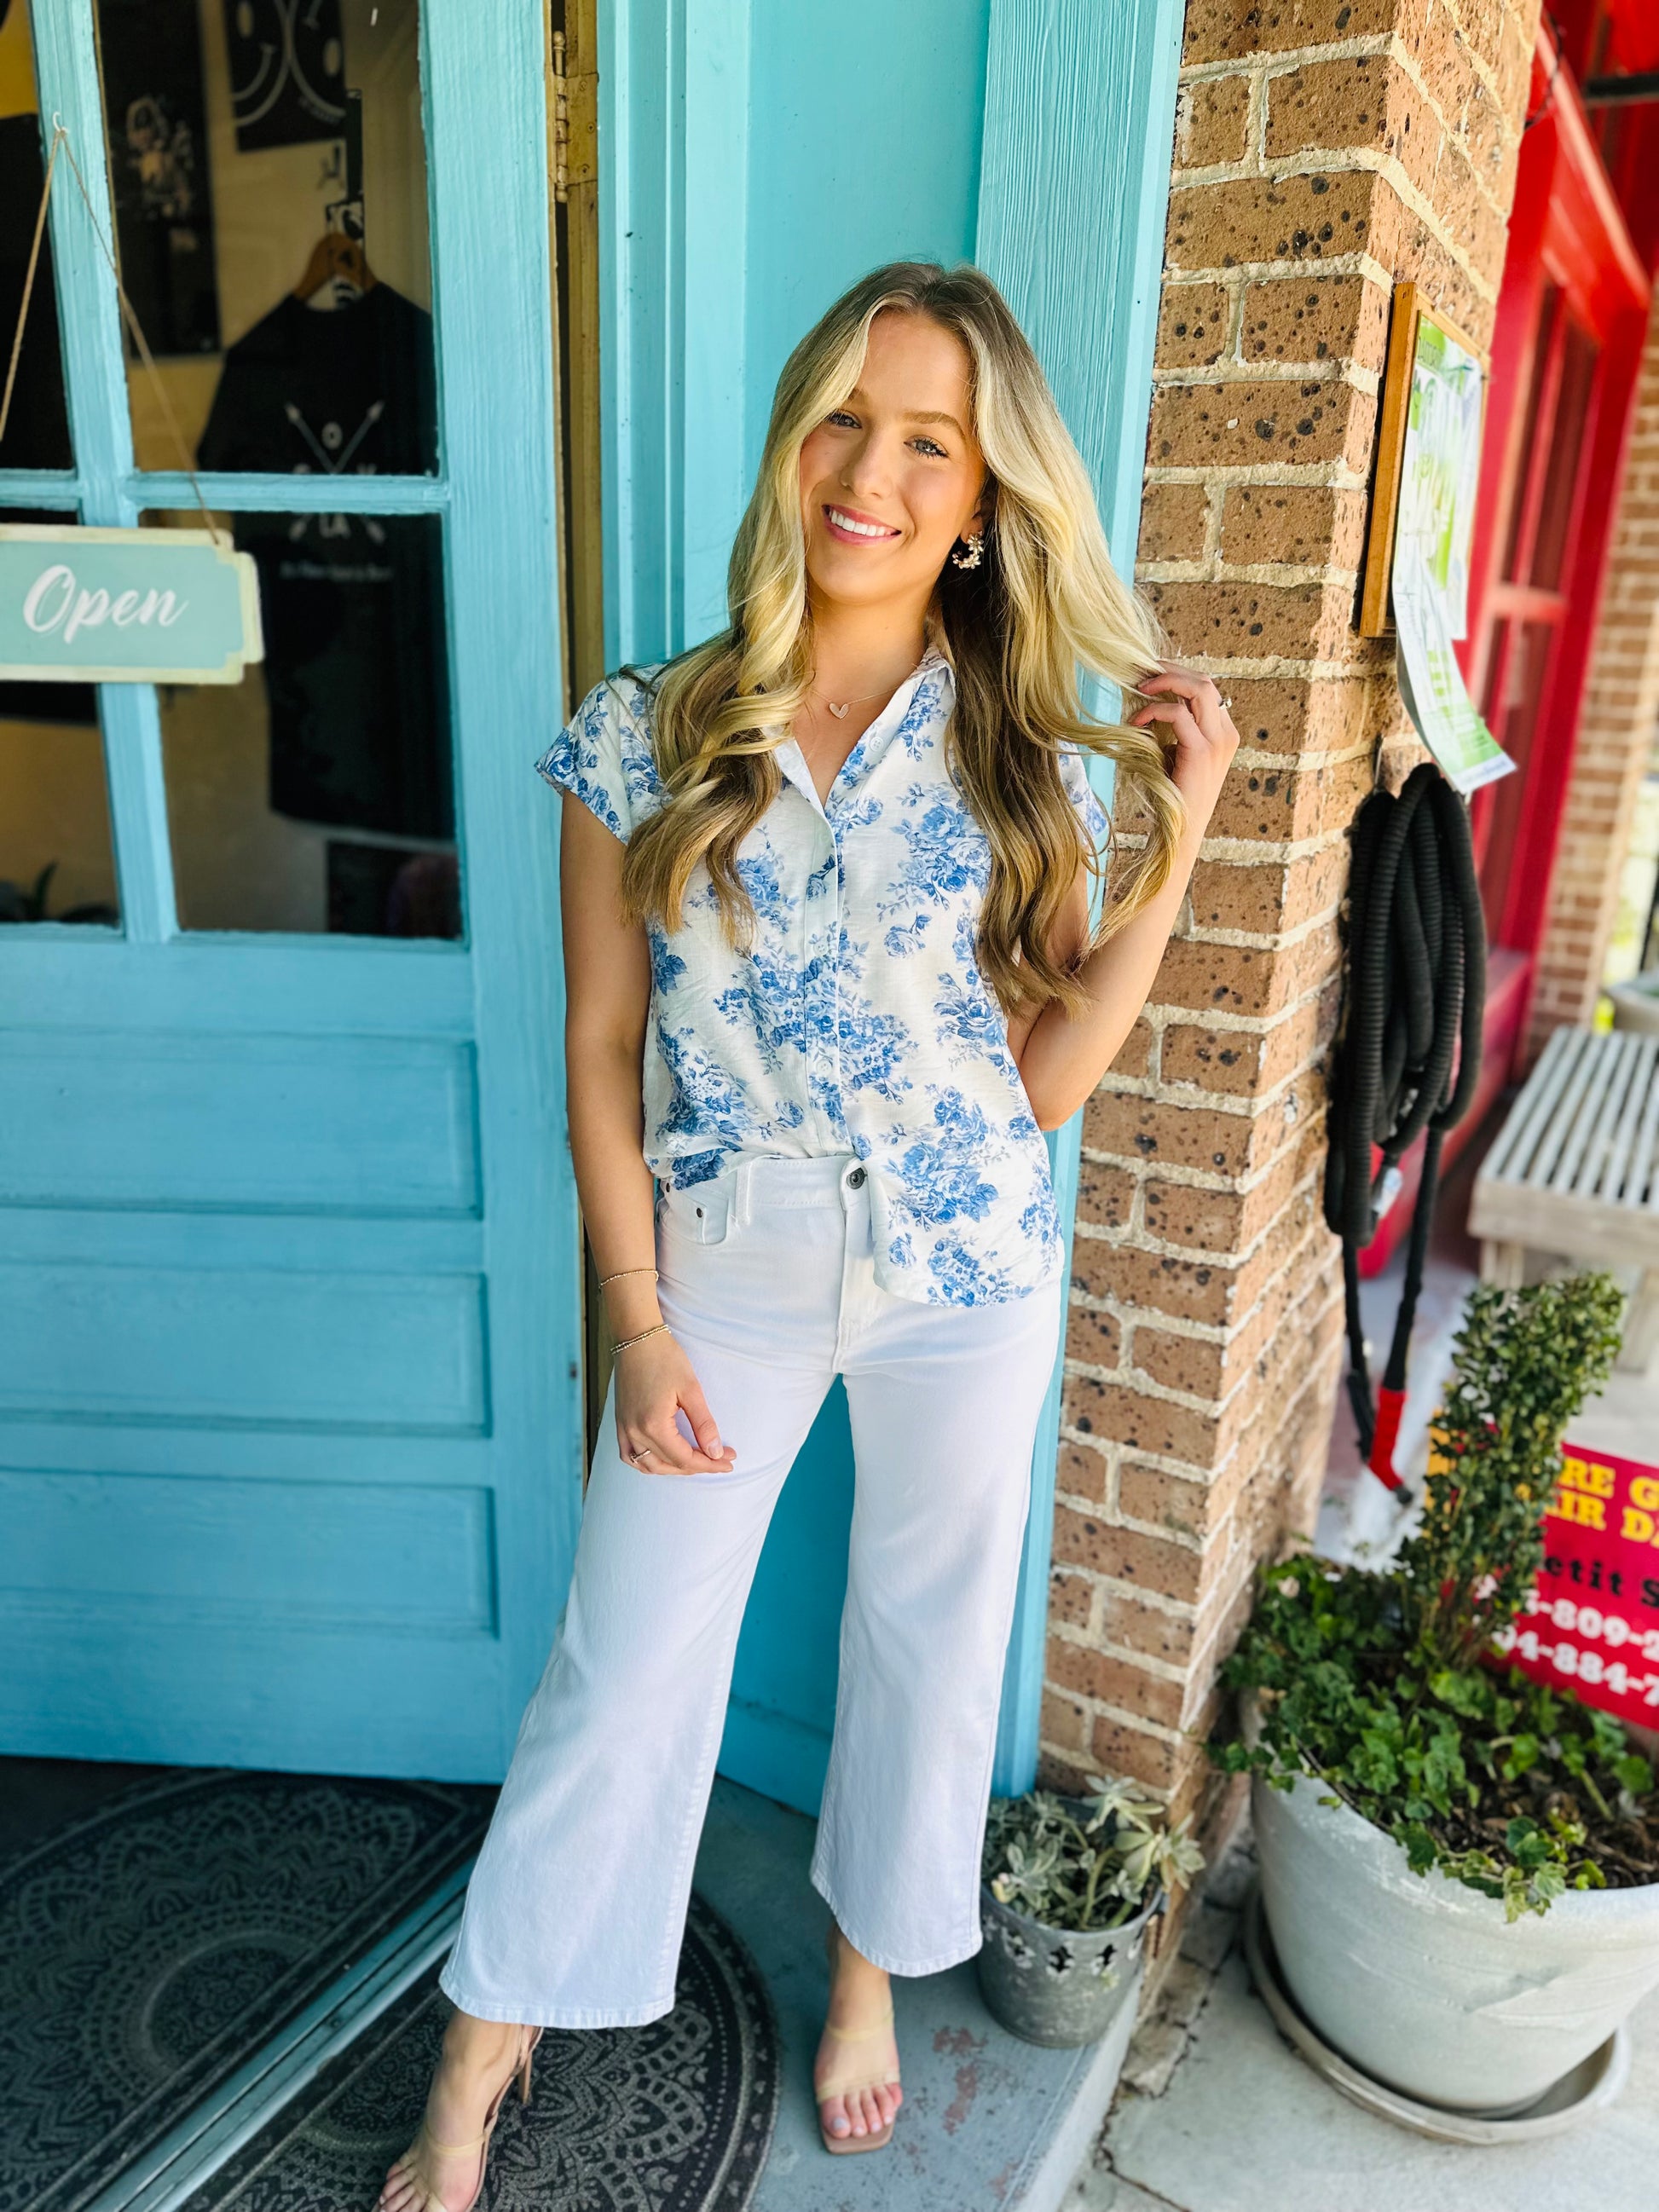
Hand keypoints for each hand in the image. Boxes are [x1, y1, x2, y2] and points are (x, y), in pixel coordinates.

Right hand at [614, 1329, 736, 1474]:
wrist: (636, 1338)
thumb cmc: (665, 1358)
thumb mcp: (691, 1390)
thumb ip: (703, 1424)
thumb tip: (715, 1452)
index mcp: (653, 1425)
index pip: (685, 1458)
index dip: (709, 1463)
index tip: (729, 1461)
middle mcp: (634, 1432)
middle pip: (669, 1465)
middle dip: (697, 1466)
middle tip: (721, 1460)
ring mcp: (624, 1428)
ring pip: (648, 1466)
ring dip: (673, 1468)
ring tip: (697, 1462)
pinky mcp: (620, 1422)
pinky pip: (629, 1456)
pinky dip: (648, 1463)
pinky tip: (663, 1459)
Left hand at [1126, 663, 1238, 833]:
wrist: (1180, 831)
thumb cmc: (1173, 795)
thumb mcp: (1176, 753)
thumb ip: (1174, 729)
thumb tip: (1151, 700)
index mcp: (1224, 733)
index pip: (1206, 688)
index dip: (1178, 675)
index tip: (1150, 674)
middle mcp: (1226, 734)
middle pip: (1205, 681)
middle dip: (1172, 670)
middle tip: (1142, 671)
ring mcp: (1217, 742)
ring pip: (1198, 688)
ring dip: (1165, 681)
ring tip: (1140, 687)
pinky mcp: (1201, 752)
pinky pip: (1178, 713)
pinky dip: (1153, 710)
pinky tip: (1136, 722)